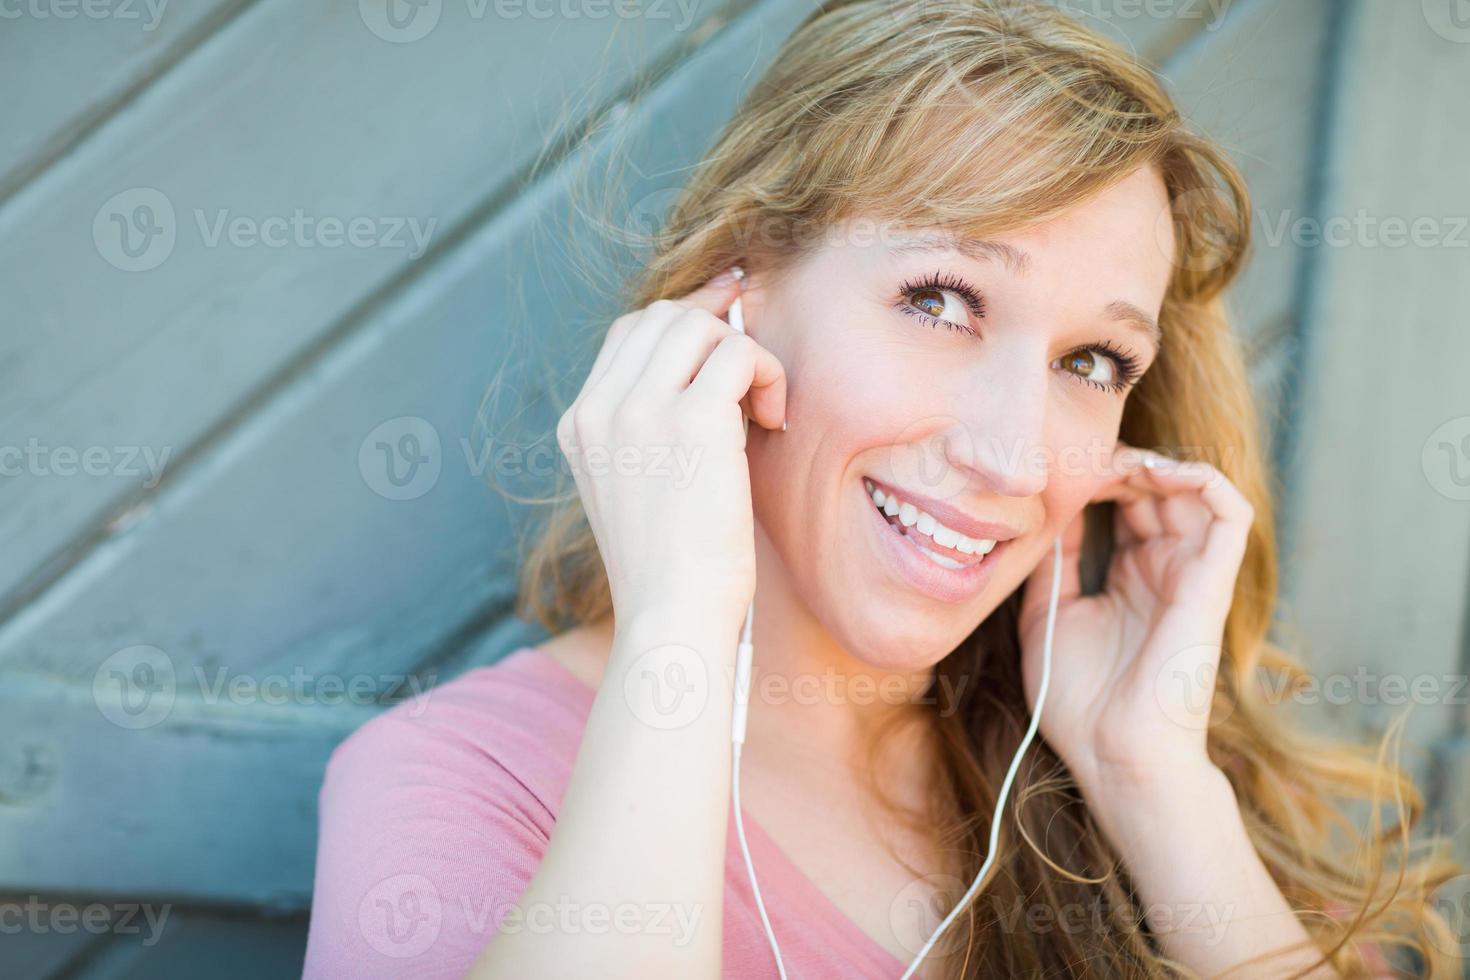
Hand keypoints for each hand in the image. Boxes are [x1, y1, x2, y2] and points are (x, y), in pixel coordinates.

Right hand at [555, 272, 787, 638]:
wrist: (672, 615)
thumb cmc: (673, 566)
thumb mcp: (638, 486)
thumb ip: (652, 426)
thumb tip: (713, 362)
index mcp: (580, 425)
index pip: (629, 333)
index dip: (685, 324)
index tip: (728, 340)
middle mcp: (601, 409)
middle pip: (664, 316)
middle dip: (717, 335)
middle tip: (751, 385)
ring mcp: (640, 409)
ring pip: (700, 325)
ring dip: (744, 355)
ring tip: (761, 411)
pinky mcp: (692, 419)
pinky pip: (740, 353)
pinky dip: (768, 375)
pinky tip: (773, 423)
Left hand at [1016, 443, 1255, 798]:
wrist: (1115, 754)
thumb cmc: (1079, 700)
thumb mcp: (1046, 615)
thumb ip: (1050, 563)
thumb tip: (1043, 514)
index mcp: (1129, 577)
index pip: (1122, 503)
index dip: (1093, 476)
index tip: (1056, 468)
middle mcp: (1164, 568)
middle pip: (1154, 487)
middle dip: (1118, 461)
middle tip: (1081, 456)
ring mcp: (1191, 571)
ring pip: (1191, 488)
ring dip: (1153, 461)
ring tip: (1114, 461)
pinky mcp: (1213, 580)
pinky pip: (1229, 510)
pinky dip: (1201, 477)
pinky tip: (1154, 472)